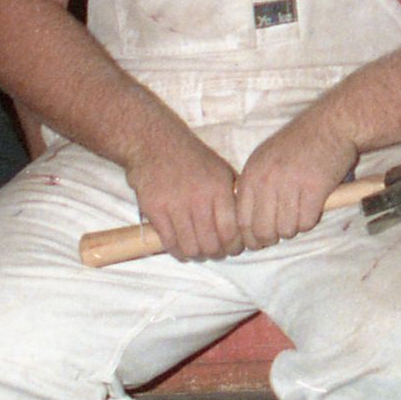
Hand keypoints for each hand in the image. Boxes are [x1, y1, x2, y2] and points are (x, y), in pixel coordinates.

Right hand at [123, 126, 241, 261]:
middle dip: (216, 254)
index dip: (234, 246)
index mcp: (218, 188)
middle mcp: (198, 198)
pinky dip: (177, 252)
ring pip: (191, 247)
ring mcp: (175, 205)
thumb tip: (245, 224)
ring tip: (199, 252)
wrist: (155, 143)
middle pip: (212, 244)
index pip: (231, 231)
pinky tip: (182, 249)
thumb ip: (232, 197)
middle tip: (216, 253)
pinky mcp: (155, 210)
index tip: (233, 249)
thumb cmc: (192, 158)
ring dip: (197, 255)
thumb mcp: (220, 170)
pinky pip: (169, 243)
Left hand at [232, 111, 361, 250]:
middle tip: (282, 232)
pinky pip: (307, 223)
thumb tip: (251, 225)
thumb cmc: (300, 143)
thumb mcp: (266, 159)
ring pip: (286, 230)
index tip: (259, 241)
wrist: (332, 125)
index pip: (242, 220)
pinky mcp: (314, 189)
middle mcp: (267, 180)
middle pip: (262, 230)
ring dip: (294, 228)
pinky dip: (311, 221)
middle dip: (272, 238)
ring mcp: (290, 185)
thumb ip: (256, 187)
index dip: (251, 237)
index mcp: (252, 174)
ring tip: (301, 213)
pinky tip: (314, 206)